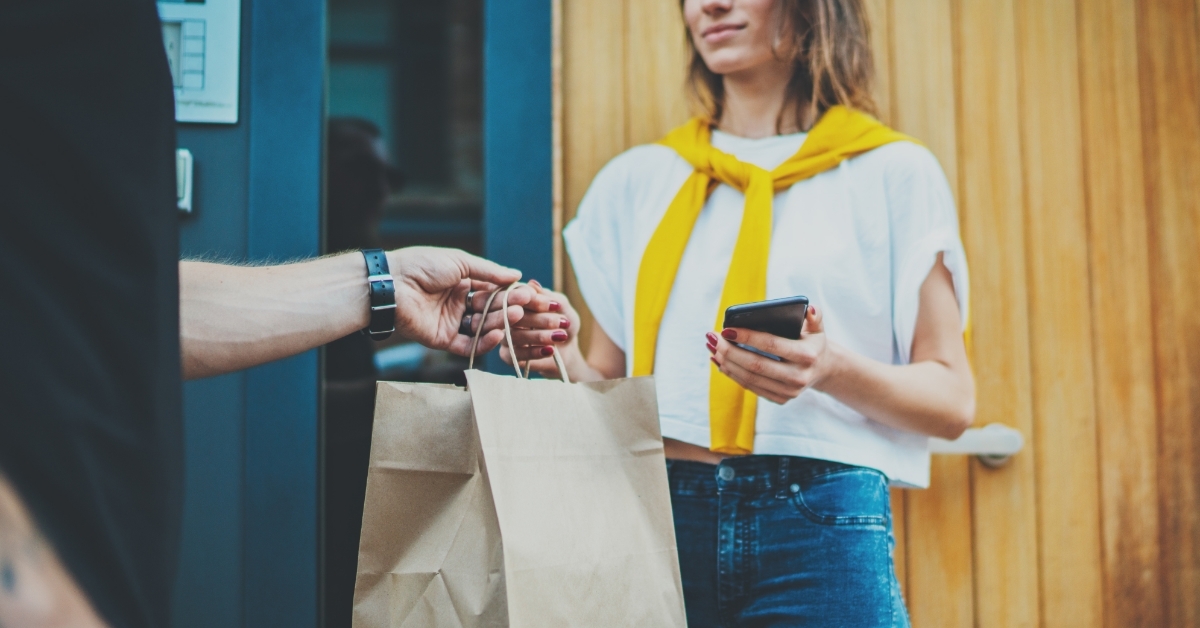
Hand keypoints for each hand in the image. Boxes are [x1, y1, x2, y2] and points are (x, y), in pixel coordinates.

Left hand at [387, 247, 534, 355]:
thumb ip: (488, 271)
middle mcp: (459, 304)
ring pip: (482, 327)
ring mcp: (452, 323)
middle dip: (507, 308)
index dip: (510, 293)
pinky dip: (484, 342)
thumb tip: (516, 274)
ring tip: (515, 318)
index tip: (528, 294)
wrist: (392, 284)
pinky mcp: (443, 340)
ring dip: (500, 324)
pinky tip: (498, 335)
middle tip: (525, 307)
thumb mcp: (459, 262)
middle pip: (490, 310)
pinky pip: (469, 345)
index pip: (492, 291)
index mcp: (462, 283)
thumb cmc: (422, 265)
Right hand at [497, 280, 580, 377]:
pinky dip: (534, 352)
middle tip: (562, 322)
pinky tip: (550, 349)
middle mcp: (506, 316)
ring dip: (539, 336)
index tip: (555, 305)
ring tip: (560, 336)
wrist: (568, 350)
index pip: (518, 296)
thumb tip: (532, 284)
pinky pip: (515, 354)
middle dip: (540, 319)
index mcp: (517, 300)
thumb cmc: (563, 323)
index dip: (535, 301)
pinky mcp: (507, 355)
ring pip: (514, 336)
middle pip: (514, 316)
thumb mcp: (562, 307)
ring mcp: (505, 336)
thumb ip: (549, 296)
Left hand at [707, 305, 832, 404]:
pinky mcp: (780, 399)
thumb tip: (808, 308)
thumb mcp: (817, 327)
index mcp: (807, 355)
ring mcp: (789, 391)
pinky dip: (732, 374)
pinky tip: (720, 361)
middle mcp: (798, 376)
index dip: (747, 337)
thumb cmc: (812, 341)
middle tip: (712, 338)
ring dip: (726, 363)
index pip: (771, 345)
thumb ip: (815, 315)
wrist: (822, 368)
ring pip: (750, 378)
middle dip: (729, 351)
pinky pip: (750, 387)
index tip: (726, 329)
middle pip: (755, 365)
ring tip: (712, 348)